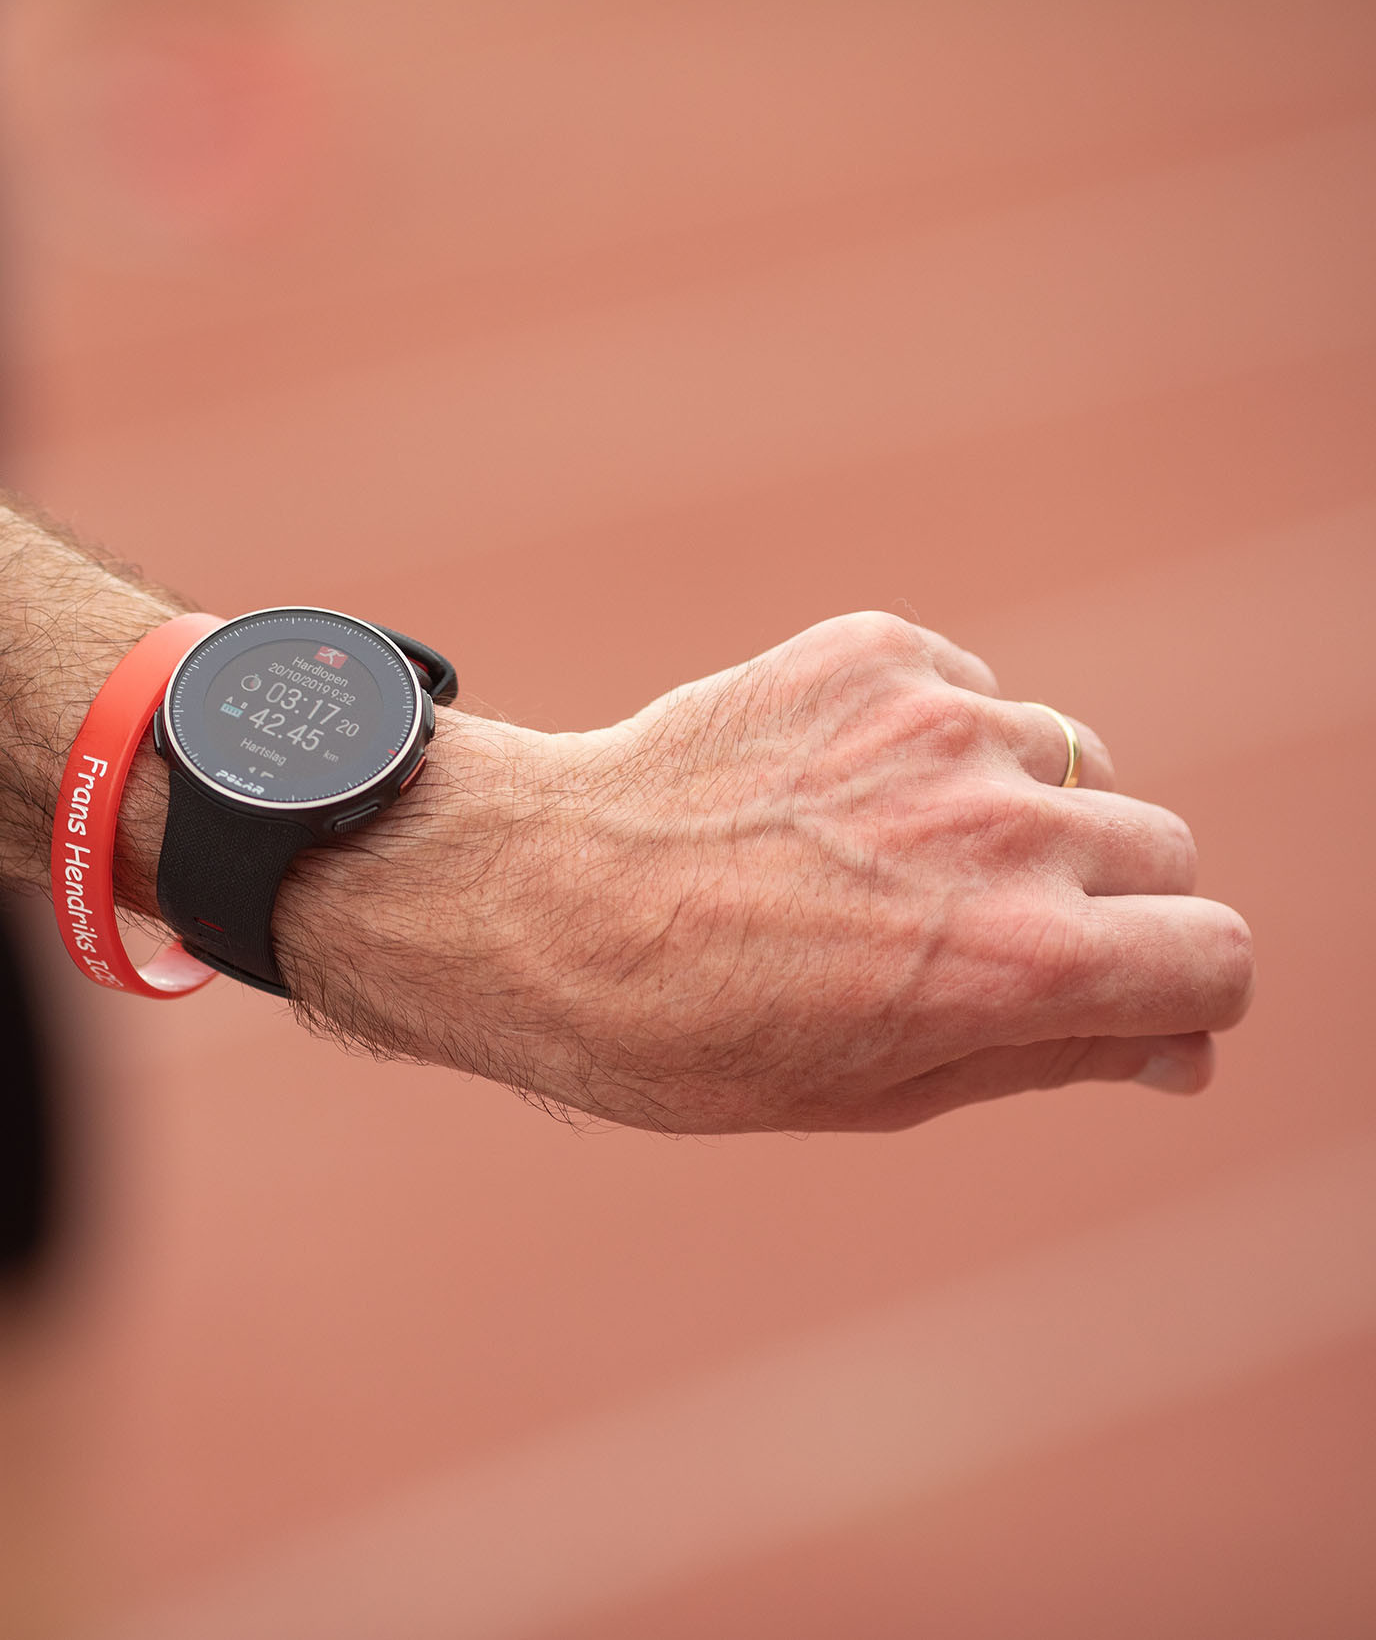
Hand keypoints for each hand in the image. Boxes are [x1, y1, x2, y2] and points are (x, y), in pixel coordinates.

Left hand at [282, 612, 1254, 1131]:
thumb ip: (1046, 1055)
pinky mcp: (872, 656)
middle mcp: (1003, 830)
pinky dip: (929, 741)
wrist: (529, 896)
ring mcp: (938, 728)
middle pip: (1161, 852)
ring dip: (1017, 813)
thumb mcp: (876, 1091)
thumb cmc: (683, 1030)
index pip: (1217, 957)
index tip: (1123, 1008)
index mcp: (1019, 961)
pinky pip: (968, 693)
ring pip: (1069, 763)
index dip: (1179, 996)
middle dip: (1107, 906)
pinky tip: (831, 794)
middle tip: (983, 939)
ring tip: (882, 863)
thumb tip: (1174, 1047)